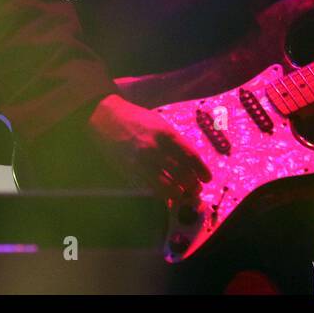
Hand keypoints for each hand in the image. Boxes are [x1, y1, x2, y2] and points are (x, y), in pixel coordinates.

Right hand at [87, 94, 211, 202]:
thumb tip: (190, 160)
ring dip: (178, 194)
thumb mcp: (160, 123)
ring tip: (183, 195)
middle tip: (196, 189)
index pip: (190, 156)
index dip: (201, 170)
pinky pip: (149, 187)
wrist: (106, 118)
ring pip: (166, 186)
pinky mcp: (130, 171)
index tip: (207, 178)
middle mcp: (155, 149)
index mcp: (166, 134)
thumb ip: (175, 140)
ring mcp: (142, 162)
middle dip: (192, 185)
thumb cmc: (136, 119)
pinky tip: (166, 195)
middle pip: (182, 174)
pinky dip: (160, 193)